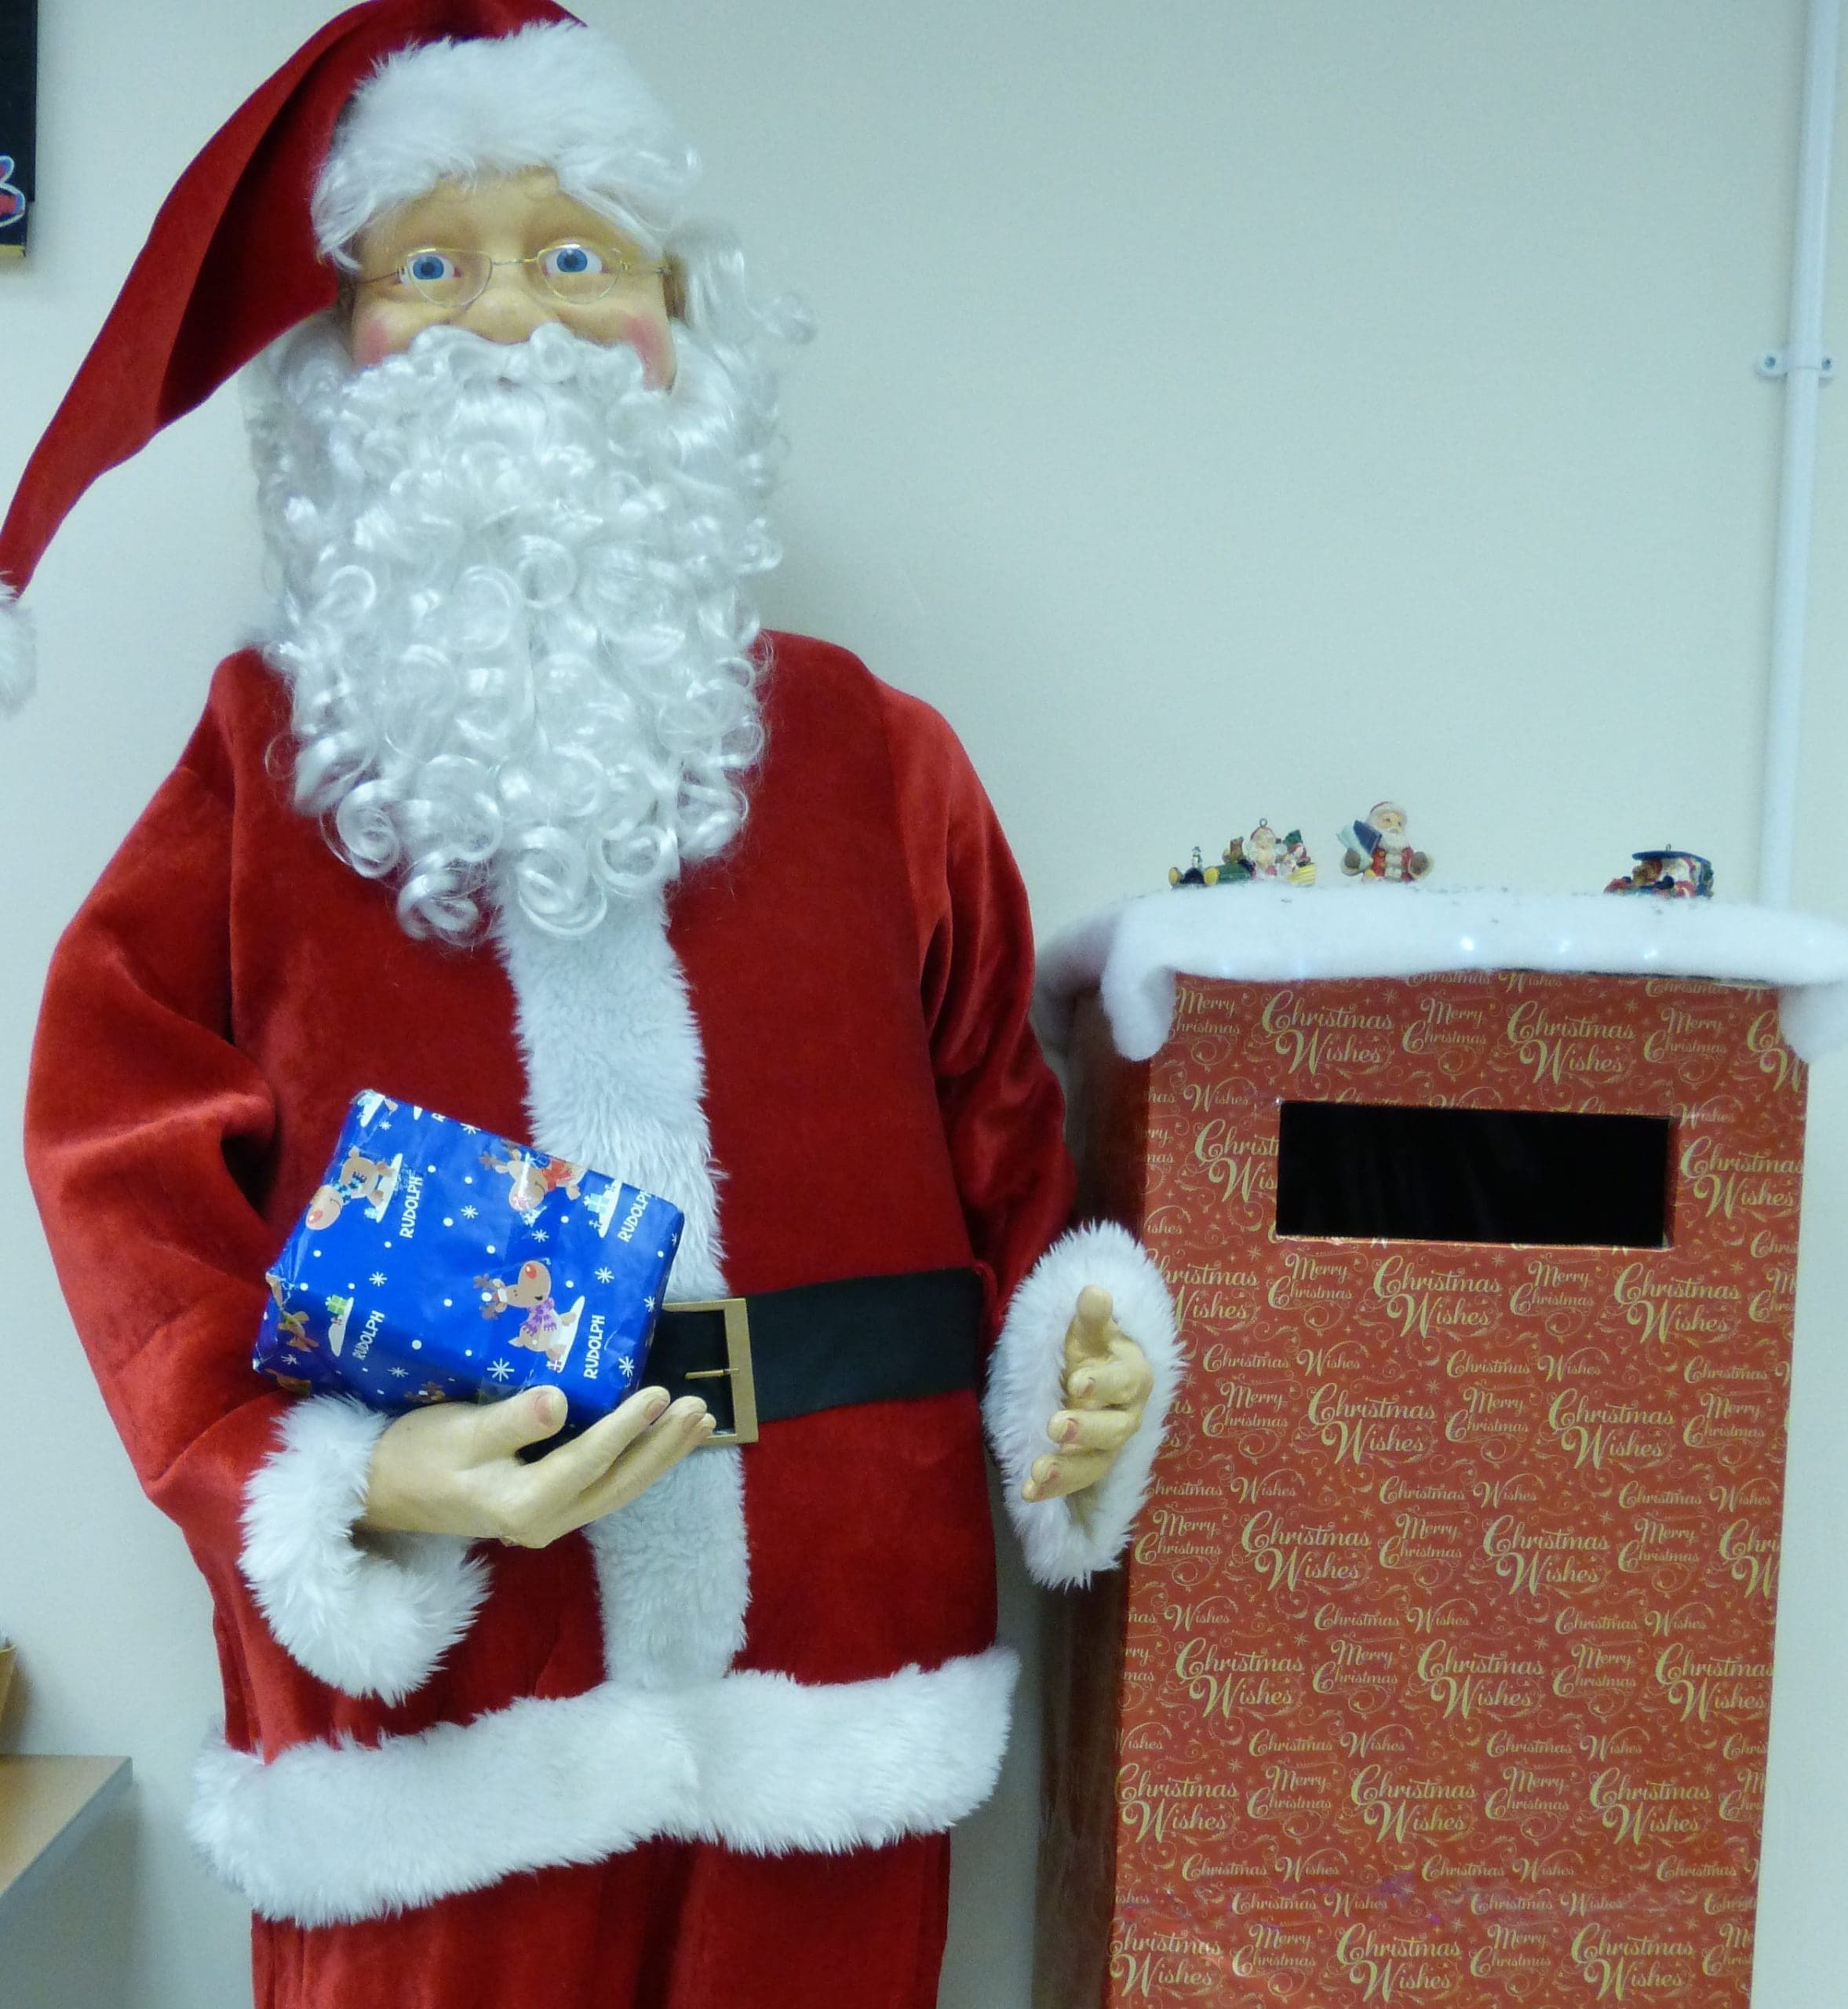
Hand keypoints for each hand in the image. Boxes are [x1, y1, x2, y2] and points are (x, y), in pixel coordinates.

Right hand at [358, 1384, 714, 1548]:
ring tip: (700, 1424)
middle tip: (700, 1409)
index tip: (660, 1394)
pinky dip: (639, 1463)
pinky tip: (662, 1441)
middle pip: (618, 1484)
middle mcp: (544, 1521)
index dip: (626, 1428)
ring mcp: (549, 1518)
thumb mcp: (458, 1431)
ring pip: (619, 1489)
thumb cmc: (416, 1455)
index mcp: (521, 1505)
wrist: (383, 1492)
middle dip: (662, 1447)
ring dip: (660, 1456)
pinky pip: (606, 1486)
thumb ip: (511, 1420)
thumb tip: (559, 1402)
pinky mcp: (549, 1506)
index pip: (587, 1463)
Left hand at [1023, 1285, 1152, 1504]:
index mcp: (1133, 1377)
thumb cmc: (1095, 1350)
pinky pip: (1077, 1482)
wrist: (1100, 1376)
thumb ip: (1092, 1318)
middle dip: (1085, 1430)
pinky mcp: (1091, 1465)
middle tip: (1055, 1427)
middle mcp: (1128, 1416)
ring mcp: (1110, 1446)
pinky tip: (1028, 1494)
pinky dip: (1053, 1491)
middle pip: (1114, 1429)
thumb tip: (1093, 1292)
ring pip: (1096, 1464)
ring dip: (1067, 1471)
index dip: (1103, 1383)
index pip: (1124, 1382)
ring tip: (1037, 1473)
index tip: (1077, 1382)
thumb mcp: (1091, 1331)